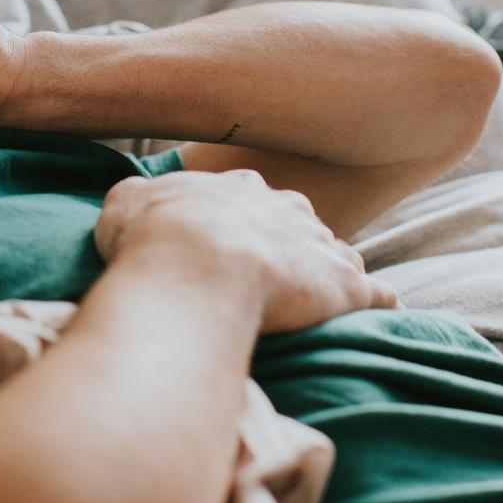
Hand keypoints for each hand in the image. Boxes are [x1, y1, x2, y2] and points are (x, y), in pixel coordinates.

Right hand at [94, 168, 397, 334]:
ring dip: (332, 273)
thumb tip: (135, 203)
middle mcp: (286, 208)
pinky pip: (375, 293)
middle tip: (273, 275)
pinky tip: (377, 314)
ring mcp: (320, 245)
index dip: (243, 223)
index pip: (252, 200)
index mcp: (238, 189)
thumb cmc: (155, 235)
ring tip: (320, 302)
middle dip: (292, 245)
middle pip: (300, 224)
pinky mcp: (345, 285)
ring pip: (339, 254)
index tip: (233, 245)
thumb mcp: (125, 204)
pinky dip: (377, 302)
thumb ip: (137, 200)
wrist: (196, 262)